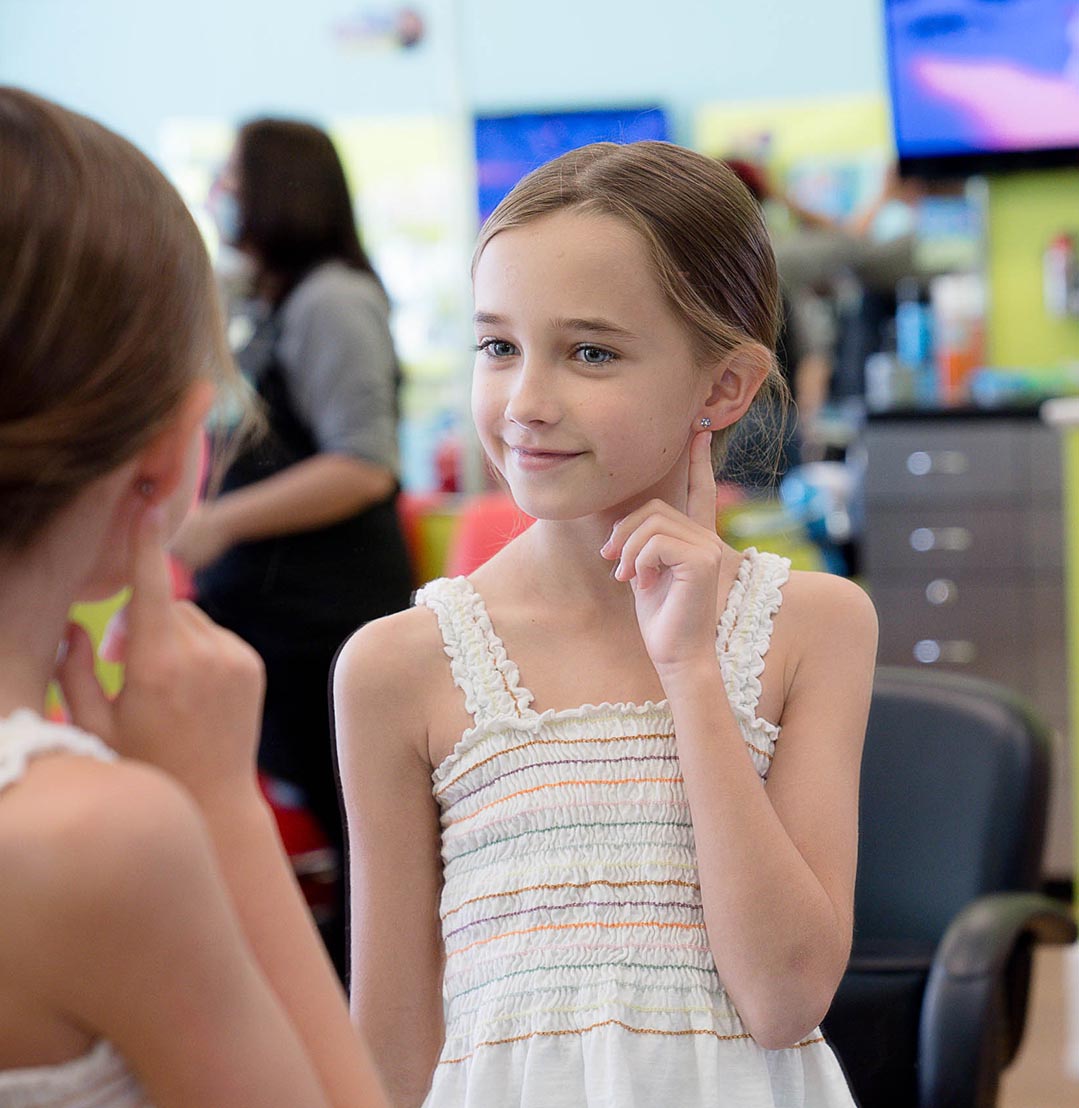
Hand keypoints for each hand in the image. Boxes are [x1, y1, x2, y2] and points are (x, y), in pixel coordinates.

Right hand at [56, 507, 264, 805]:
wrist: (214, 798)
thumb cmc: (142, 765)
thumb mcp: (91, 725)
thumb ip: (72, 670)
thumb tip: (70, 625)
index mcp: (156, 665)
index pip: (148, 586)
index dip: (144, 542)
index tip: (146, 503)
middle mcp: (202, 654)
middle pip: (166, 604)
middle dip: (142, 621)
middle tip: (126, 664)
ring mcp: (234, 658)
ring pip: (192, 619)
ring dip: (172, 635)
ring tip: (161, 684)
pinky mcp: (252, 664)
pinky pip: (218, 635)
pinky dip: (201, 648)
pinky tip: (190, 690)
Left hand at [600, 431, 728, 677]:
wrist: (677, 656)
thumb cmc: (660, 620)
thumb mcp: (645, 573)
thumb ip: (642, 545)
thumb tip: (622, 525)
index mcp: (696, 539)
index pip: (700, 490)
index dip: (700, 461)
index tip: (699, 432)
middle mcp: (708, 538)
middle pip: (653, 507)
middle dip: (624, 532)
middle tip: (614, 562)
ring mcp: (709, 547)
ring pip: (651, 522)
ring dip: (628, 550)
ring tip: (626, 576)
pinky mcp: (702, 560)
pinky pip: (655, 542)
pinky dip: (638, 561)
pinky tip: (641, 583)